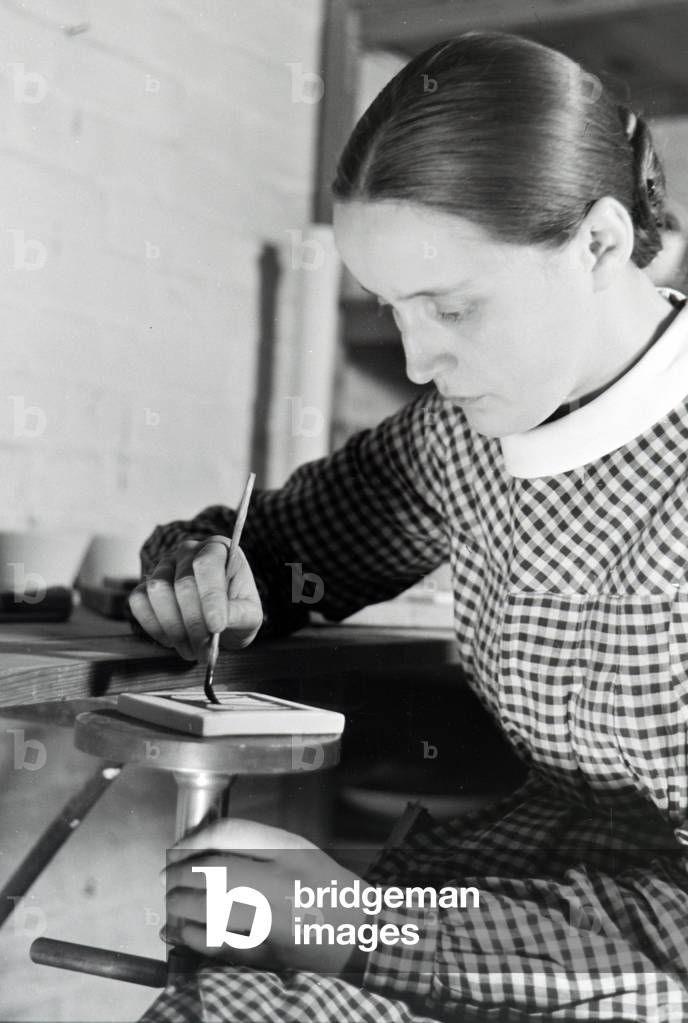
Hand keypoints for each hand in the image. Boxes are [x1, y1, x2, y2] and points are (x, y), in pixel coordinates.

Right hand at [128, 536, 262, 660]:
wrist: (219, 618)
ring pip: (157, 591)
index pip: (207, 565)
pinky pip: (139, 602)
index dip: (210, 597)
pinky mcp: (145, 585)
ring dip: (174, 628)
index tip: (217, 626)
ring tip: (192, 648)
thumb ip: (241, 614)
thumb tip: (221, 620)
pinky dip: (154, 626)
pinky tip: (173, 639)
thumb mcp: (251, 614)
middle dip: (195, 623)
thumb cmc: (237, 610)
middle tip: (205, 651)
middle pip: (183, 583)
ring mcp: (164, 566)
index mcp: (219, 549)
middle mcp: (188, 552)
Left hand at [162, 819, 369, 977]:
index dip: (196, 838)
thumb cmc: (328, 887)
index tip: (178, 847)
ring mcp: (274, 921)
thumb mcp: (299, 850)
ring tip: (173, 902)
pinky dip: (194, 936)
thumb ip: (257, 842)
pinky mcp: (268, 955)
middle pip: (215, 871)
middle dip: (181, 874)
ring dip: (181, 905)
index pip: (232, 833)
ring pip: (211, 908)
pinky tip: (185, 930)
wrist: (363, 933)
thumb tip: (203, 841)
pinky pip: (219, 944)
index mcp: (290, 851)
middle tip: (166, 877)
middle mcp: (282, 882)